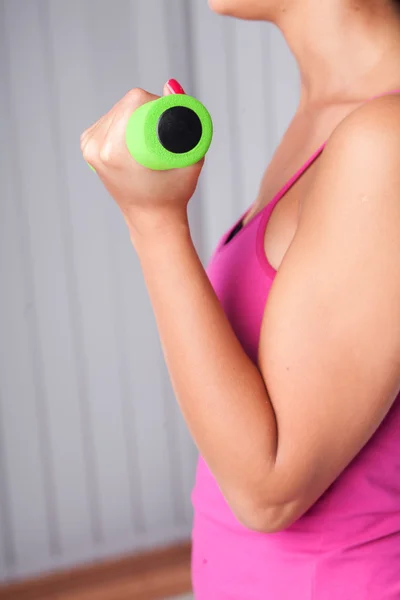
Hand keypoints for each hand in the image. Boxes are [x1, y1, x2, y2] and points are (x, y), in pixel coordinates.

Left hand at [80, 80, 203, 237]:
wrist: (151, 219)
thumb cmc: (173, 193)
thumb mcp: (190, 159)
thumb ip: (189, 119)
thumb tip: (169, 84)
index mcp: (114, 150)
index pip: (134, 101)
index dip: (158, 103)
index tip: (170, 121)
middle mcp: (96, 147)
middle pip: (126, 103)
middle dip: (148, 107)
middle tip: (164, 130)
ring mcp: (89, 147)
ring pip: (117, 109)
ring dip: (136, 114)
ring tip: (151, 138)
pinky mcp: (88, 147)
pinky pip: (109, 119)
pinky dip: (124, 120)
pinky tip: (134, 134)